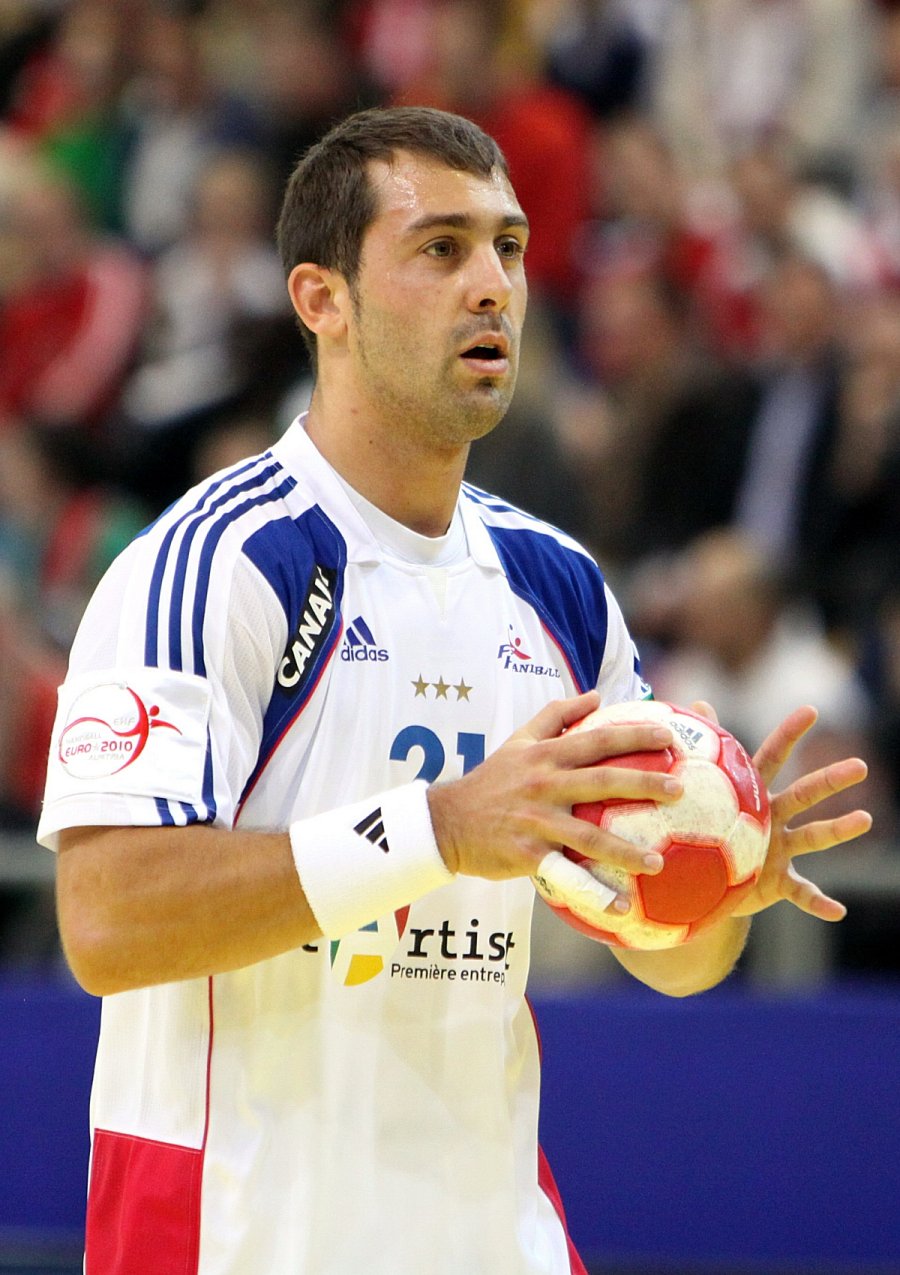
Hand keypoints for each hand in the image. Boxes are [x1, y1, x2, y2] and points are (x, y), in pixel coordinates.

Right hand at [427, 690, 680, 883]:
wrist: (447, 822)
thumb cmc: (491, 781)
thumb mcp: (518, 741)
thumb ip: (556, 715)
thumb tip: (596, 696)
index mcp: (545, 757)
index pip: (597, 740)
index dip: (634, 735)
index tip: (669, 735)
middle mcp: (543, 785)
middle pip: (600, 782)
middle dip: (643, 784)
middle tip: (680, 789)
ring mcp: (536, 822)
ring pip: (587, 836)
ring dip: (625, 850)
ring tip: (660, 863)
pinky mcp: (527, 855)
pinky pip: (566, 876)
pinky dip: (595, 893)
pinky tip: (623, 907)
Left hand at [706, 703, 871, 921]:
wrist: (706, 883)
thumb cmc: (706, 831)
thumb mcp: (701, 792)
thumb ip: (702, 751)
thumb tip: (696, 703)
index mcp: (754, 795)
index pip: (772, 757)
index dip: (789, 734)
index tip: (810, 710)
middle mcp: (775, 818)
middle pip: (805, 793)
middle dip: (831, 779)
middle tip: (859, 765)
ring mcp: (781, 850)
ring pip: (814, 836)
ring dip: (839, 829)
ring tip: (865, 819)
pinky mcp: (779, 882)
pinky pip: (803, 893)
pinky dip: (819, 901)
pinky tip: (837, 910)